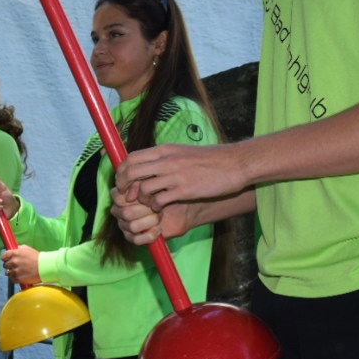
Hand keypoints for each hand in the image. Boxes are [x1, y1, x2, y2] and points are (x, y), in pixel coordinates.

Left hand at [0, 246, 40, 285]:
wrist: (44, 267)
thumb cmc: (36, 257)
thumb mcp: (26, 248)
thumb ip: (17, 249)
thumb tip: (11, 250)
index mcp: (15, 253)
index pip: (3, 256)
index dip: (5, 258)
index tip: (7, 260)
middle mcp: (14, 262)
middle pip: (5, 265)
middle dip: (9, 265)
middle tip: (15, 266)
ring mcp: (15, 270)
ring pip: (7, 272)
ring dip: (12, 272)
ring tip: (19, 271)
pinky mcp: (18, 278)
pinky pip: (12, 279)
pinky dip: (15, 278)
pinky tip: (21, 275)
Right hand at [107, 183, 190, 245]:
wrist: (180, 207)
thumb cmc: (166, 193)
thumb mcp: (154, 184)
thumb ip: (140, 185)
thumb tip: (130, 196)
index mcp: (120, 195)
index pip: (118, 198)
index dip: (137, 198)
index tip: (152, 195)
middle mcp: (119, 210)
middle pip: (126, 213)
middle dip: (146, 210)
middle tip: (158, 207)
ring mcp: (124, 224)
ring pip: (132, 227)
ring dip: (151, 222)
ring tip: (159, 217)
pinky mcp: (132, 237)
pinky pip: (136, 240)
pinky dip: (150, 235)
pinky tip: (158, 229)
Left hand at [116, 143, 248, 210]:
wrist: (236, 163)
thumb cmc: (211, 159)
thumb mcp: (183, 151)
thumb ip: (165, 157)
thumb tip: (148, 164)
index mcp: (165, 150)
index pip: (131, 158)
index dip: (121, 172)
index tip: (123, 182)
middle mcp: (166, 160)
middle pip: (131, 173)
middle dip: (124, 187)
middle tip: (127, 197)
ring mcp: (174, 175)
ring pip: (142, 188)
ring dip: (140, 200)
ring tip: (147, 203)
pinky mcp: (184, 190)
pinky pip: (158, 200)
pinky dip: (155, 207)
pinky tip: (160, 208)